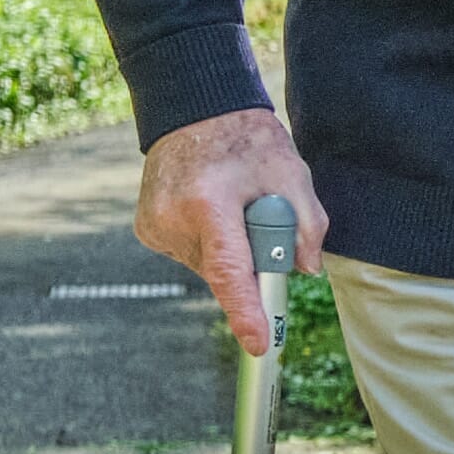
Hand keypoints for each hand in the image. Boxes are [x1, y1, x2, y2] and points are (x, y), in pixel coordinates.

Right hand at [135, 107, 327, 352]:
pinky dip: (208, 243)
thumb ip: (307, 224)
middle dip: (251, 261)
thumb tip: (306, 269)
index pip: (230, 272)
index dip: (247, 312)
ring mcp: (154, 225)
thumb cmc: (246, 139)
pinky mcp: (146, 229)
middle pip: (225, 272)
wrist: (194, 109)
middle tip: (259, 216)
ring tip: (228, 204)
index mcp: (209, 203)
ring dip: (229, 250)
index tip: (260, 344)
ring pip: (208, 267)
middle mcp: (173, 217)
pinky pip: (190, 255)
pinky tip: (208, 208)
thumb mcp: (291, 173)